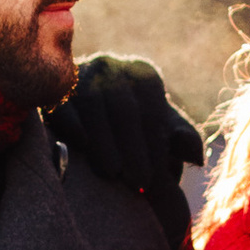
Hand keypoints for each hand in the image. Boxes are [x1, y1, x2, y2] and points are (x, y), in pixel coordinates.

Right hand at [49, 56, 204, 243]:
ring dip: (104, 140)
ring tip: (112, 173)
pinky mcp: (53, 86)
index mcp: (143, 74)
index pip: (151, 110)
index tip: (156, 178)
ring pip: (94, 104)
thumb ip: (180, 141)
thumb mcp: (160, 135)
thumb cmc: (132, 134)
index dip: (154, 145)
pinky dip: (71, 122)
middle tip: (138, 183)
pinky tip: (81, 145)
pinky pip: (62, 101)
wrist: (88, 126)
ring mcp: (81, 72)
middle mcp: (112, 66)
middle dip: (133, 148)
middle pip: (125, 107)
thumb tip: (196, 155)